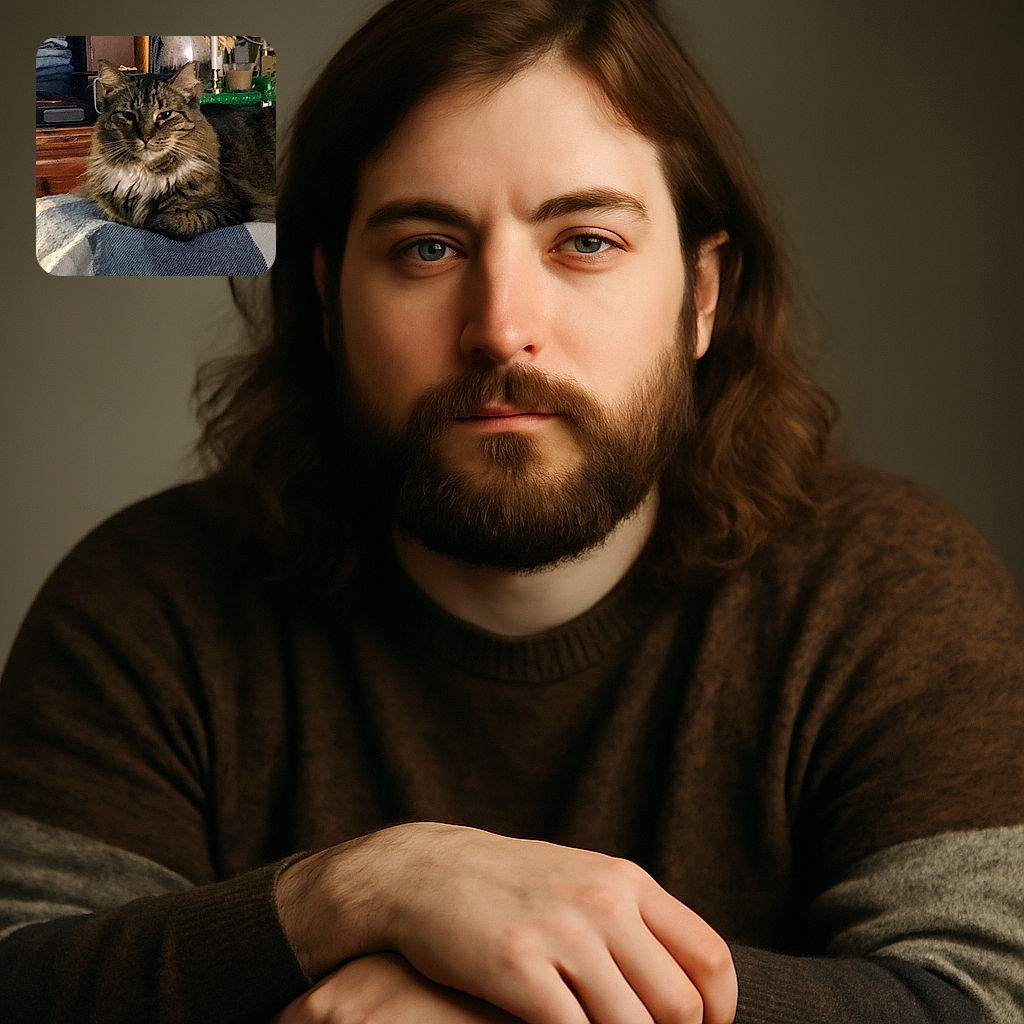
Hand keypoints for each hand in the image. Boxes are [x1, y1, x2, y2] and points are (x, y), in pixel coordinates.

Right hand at [277, 823, 736, 1023]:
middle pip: (680, 1004)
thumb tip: (682, 983)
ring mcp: (561, 932)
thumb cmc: (506, 886)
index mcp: (626, 882)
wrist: (422, 871)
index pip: (709, 957)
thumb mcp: (578, 881)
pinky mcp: (517, 965)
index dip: (720, 1013)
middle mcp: (603, 902)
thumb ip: (629, 921)